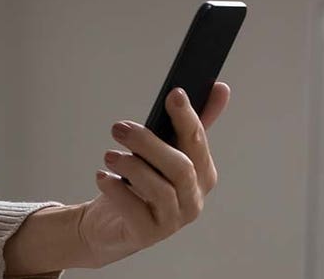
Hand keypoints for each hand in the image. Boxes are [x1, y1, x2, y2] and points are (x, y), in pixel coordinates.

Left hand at [75, 82, 230, 268]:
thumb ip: (187, 124)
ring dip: (131, 166)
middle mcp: (192, 198)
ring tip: (109, 156)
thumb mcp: (161, 151)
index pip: (198, 142)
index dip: (188, 118)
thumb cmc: (139, 184)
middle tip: (119, 128)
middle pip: (180, 167)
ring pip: (160, 189)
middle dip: (148, 142)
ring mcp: (173, 220)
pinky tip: (103, 178)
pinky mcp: (148, 234)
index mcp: (201, 173)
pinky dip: (115, 190)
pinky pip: (134, 211)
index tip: (174, 94)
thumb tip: (220, 89)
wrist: (109, 223)